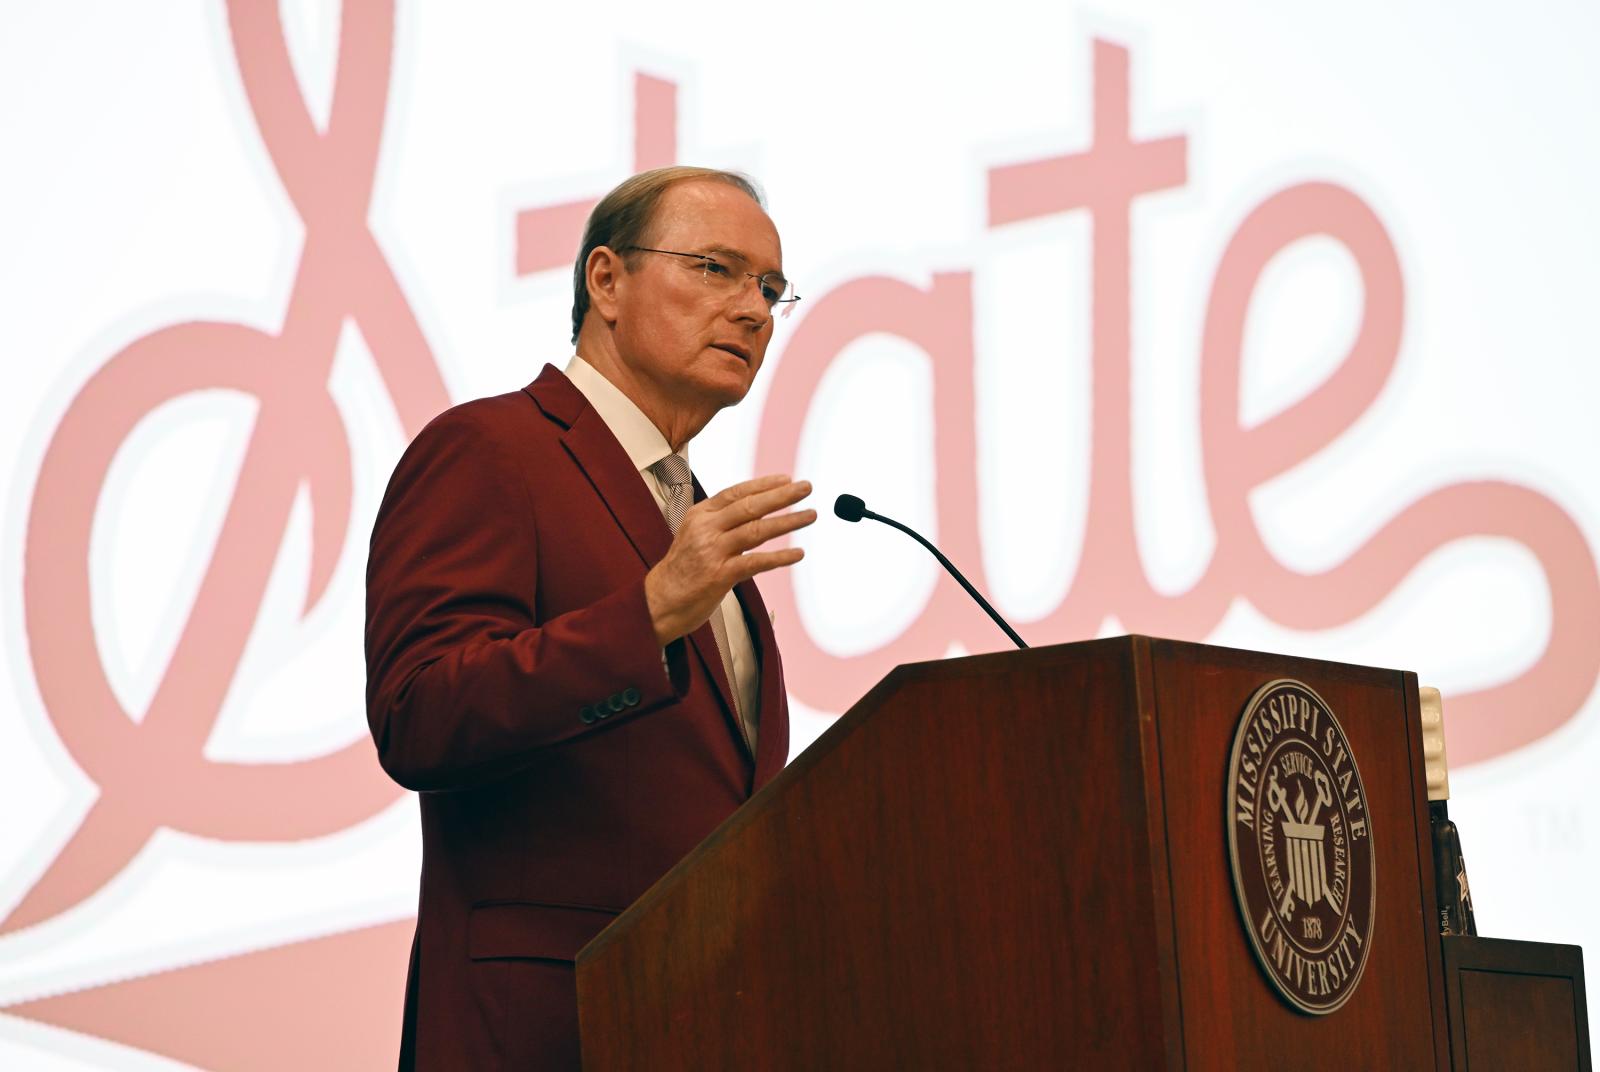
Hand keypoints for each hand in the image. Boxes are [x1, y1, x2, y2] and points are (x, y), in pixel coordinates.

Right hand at [644, 474, 815, 644]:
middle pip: (750, 506)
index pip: (736, 492)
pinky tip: (797, 553)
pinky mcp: (719, 575)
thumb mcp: (694, 535)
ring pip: (757, 530)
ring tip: (810, 515)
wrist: (658, 602)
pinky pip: (756, 562)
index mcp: (700, 515)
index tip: (787, 479)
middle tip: (806, 487)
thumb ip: (720, 522)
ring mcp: (712, 551)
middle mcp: (706, 529)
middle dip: (782, 495)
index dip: (764, 485)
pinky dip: (779, 557)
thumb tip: (754, 509)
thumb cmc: (681, 569)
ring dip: (788, 521)